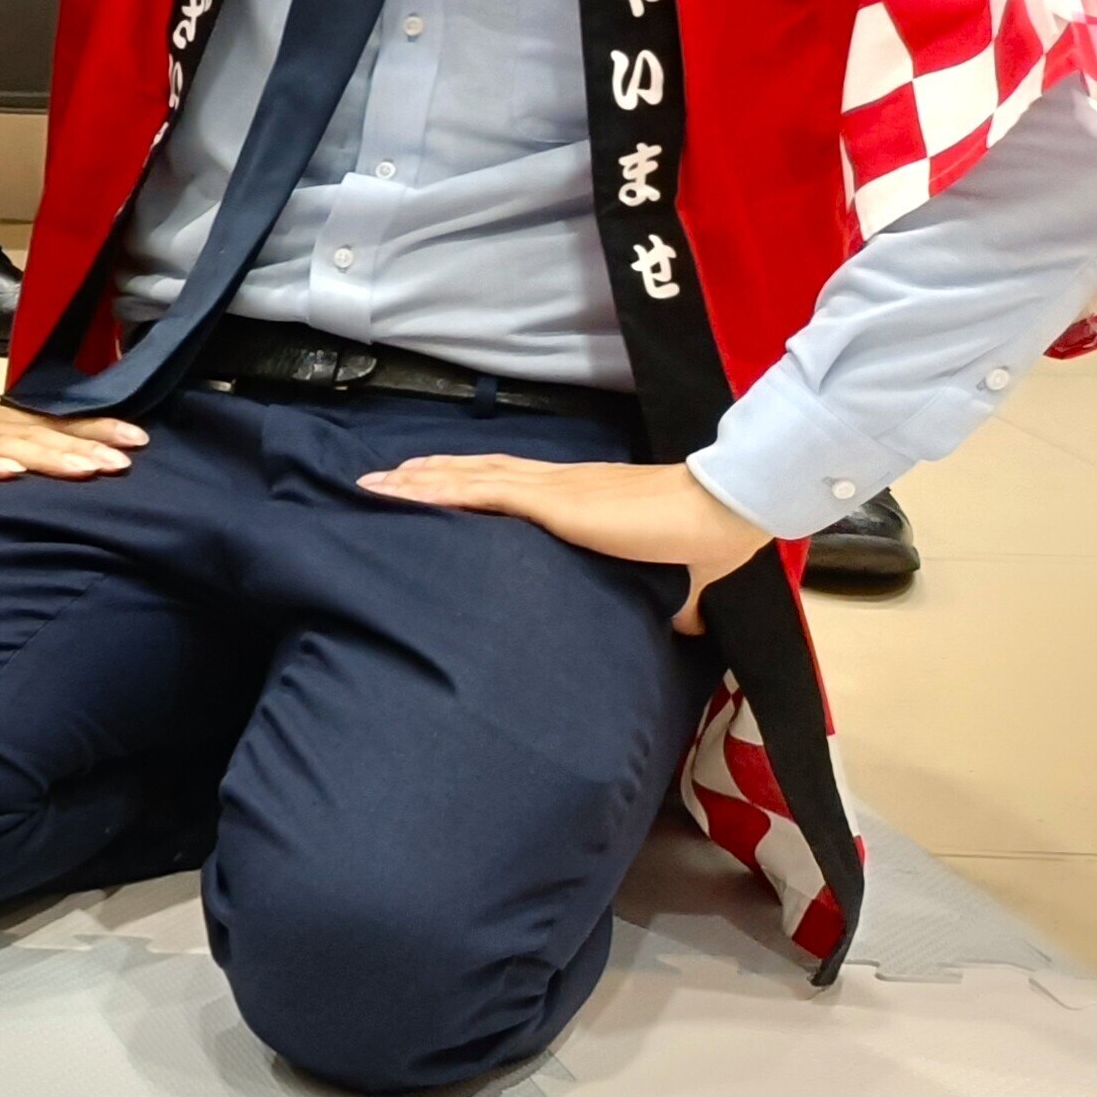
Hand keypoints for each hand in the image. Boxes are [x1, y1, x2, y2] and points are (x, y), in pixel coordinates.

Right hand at [0, 360, 146, 480]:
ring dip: (48, 456)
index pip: (43, 423)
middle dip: (83, 445)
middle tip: (129, 457)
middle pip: (34, 433)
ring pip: (3, 444)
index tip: (135, 438)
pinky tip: (11, 472)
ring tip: (89, 468)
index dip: (88, 430)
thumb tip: (28, 458)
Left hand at [355, 452, 769, 632]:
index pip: (509, 481)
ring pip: (469, 476)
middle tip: (377, 481)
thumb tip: (685, 625)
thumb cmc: (705, 541)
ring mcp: (553, 489)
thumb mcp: (676, 577)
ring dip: (418, 479)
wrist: (723, 515)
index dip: (466, 478)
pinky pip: (486, 492)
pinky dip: (443, 488)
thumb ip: (671, 599)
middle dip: (424, 474)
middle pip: (475, 471)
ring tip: (374, 484)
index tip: (429, 482)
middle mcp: (557, 484)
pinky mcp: (554, 502)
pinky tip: (408, 489)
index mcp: (579, 497)